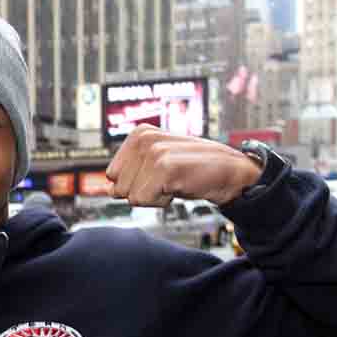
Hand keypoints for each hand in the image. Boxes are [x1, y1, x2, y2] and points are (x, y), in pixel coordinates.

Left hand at [106, 125, 262, 206]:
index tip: (158, 177)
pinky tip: (179, 187)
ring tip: (175, 182)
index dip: (135, 183)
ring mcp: (154, 151)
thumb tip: (106, 189)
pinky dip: (161, 201)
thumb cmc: (194, 170)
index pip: (112, 175)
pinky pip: (143, 200)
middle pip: (118, 186)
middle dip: (142, 191)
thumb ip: (129, 176)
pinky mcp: (164, 167)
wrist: (230, 174)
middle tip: (168, 181)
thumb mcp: (156, 170)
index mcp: (140, 134)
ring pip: (130, 195)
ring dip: (153, 196)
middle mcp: (144, 138)